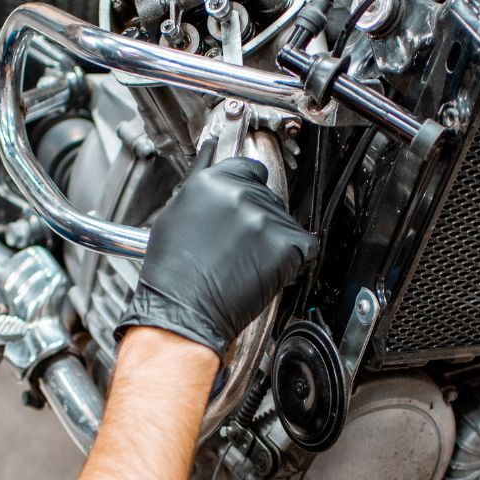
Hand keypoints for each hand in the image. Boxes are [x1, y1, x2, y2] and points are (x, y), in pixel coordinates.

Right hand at [116, 159, 317, 355]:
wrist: (183, 311)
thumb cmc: (173, 274)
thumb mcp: (175, 217)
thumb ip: (203, 193)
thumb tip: (214, 177)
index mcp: (212, 182)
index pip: (250, 169)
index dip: (251, 189)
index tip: (249, 202)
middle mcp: (240, 194)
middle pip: (269, 197)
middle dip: (260, 221)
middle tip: (240, 247)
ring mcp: (264, 218)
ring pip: (285, 223)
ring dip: (274, 242)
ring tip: (247, 263)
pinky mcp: (285, 243)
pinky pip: (305, 247)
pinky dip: (294, 261)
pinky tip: (268, 270)